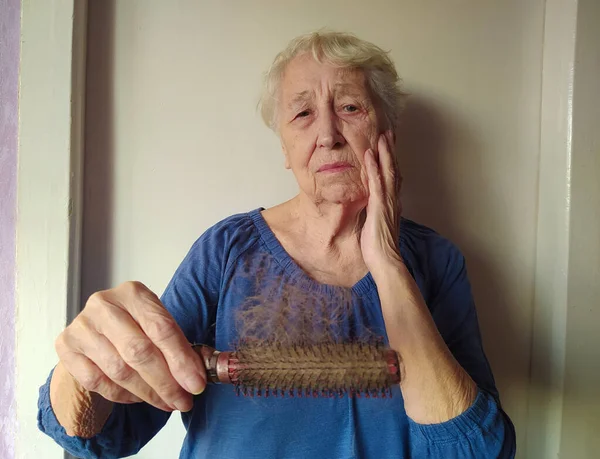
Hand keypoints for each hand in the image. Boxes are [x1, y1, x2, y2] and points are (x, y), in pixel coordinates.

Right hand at [54, 281, 205, 411]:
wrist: (97, 328)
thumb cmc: (135, 325)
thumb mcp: (158, 324)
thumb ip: (178, 346)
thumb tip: (195, 378)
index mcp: (134, 293)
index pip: (161, 329)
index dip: (181, 360)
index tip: (195, 384)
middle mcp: (104, 305)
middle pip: (139, 351)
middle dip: (165, 382)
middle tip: (182, 400)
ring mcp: (82, 326)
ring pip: (119, 370)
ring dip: (147, 393)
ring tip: (165, 402)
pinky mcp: (66, 347)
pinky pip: (98, 382)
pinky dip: (122, 395)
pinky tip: (138, 397)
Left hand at [361, 131, 402, 272]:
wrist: (385, 261)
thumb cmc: (378, 248)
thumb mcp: (375, 226)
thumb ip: (375, 214)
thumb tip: (370, 209)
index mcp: (391, 204)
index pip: (392, 178)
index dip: (391, 162)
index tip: (388, 147)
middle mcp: (392, 200)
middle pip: (393, 170)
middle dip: (390, 151)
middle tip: (389, 134)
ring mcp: (387, 202)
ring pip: (388, 172)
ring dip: (384, 153)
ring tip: (382, 136)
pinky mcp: (379, 206)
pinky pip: (376, 182)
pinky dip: (374, 167)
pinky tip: (370, 155)